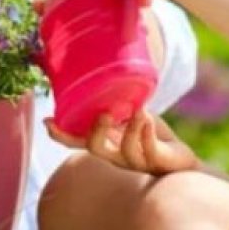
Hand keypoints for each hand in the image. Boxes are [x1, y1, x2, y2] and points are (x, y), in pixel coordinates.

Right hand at [46, 109, 198, 175]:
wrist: (181, 158)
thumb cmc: (151, 132)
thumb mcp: (131, 111)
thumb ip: (118, 97)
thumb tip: (106, 66)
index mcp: (106, 140)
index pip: (78, 140)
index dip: (61, 134)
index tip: (48, 122)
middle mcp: (116, 153)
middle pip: (96, 149)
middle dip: (95, 132)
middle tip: (104, 113)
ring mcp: (136, 160)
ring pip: (127, 151)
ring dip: (131, 129)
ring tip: (141, 110)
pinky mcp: (158, 162)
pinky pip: (150, 151)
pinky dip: (147, 133)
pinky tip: (149, 119)